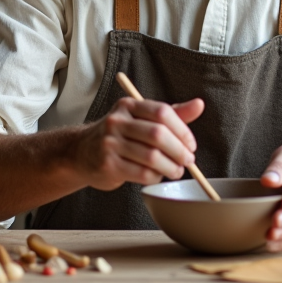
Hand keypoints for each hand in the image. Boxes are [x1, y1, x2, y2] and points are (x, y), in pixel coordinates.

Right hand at [76, 96, 203, 190]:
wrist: (82, 153)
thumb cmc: (120, 136)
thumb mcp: (142, 119)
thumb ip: (171, 114)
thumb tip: (199, 105)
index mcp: (129, 105)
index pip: (162, 112)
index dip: (182, 130)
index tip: (191, 144)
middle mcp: (117, 121)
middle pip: (158, 134)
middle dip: (179, 151)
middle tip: (188, 161)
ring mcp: (110, 143)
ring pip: (151, 157)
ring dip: (170, 167)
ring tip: (176, 171)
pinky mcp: (107, 164)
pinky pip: (141, 173)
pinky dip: (155, 177)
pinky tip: (157, 176)